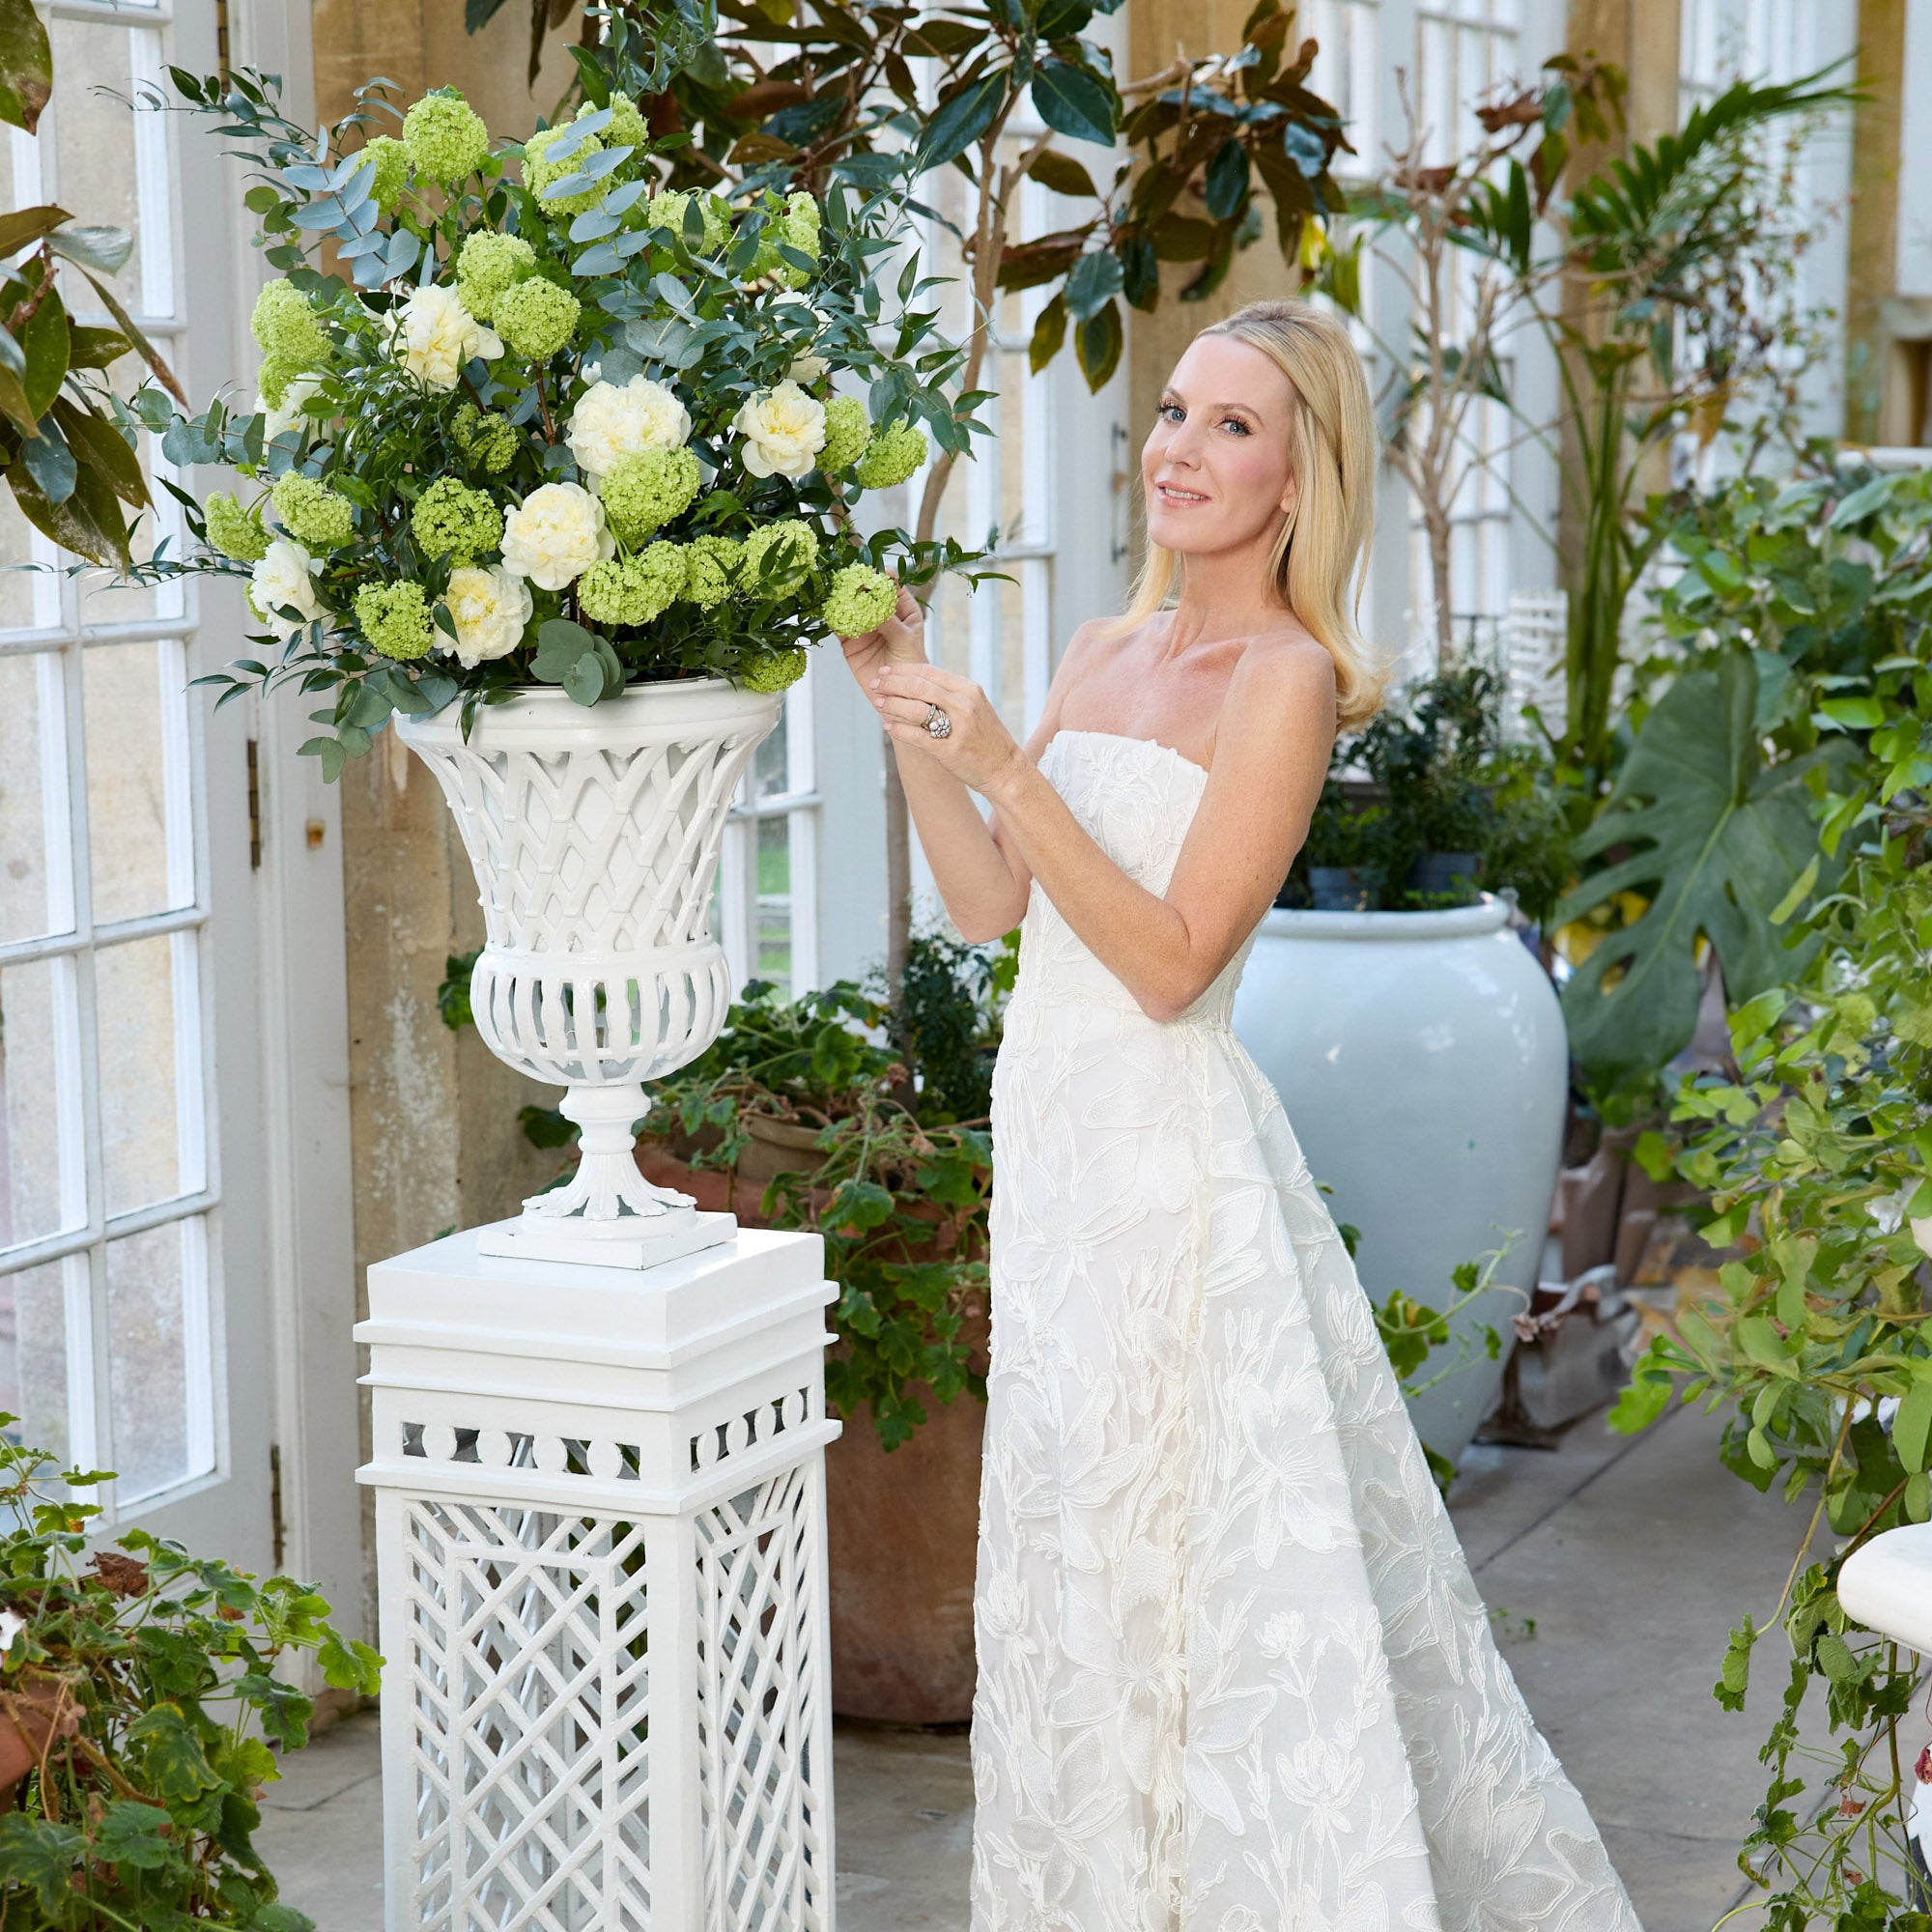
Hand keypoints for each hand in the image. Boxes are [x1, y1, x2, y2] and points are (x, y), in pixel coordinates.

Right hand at [839, 572, 927, 690]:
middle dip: (860, 585)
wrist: (899, 696)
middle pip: (869, 593)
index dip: (883, 577)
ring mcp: (865, 626)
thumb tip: (874, 604)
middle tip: (852, 582)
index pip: (892, 585)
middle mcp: (883, 614)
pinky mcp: (850, 641)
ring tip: (838, 594)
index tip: (875, 574)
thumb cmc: (911, 665)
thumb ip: (890, 622)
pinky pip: (839, 626)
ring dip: (844, 599)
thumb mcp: (905, 641)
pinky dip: (833, 619)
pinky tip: (831, 613)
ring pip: (852, 607)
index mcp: (903, 609)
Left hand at [870, 660, 1022, 794]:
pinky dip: (898, 729)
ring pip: (915, 709)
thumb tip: (917, 682)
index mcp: (968, 690)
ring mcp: (957, 727)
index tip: (885, 670)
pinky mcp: (949, 750)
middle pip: (918, 686)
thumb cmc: (986, 738)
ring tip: (878, 702)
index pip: (928, 672)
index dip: (902, 669)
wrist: (1005, 769)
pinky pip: (916, 736)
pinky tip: (887, 726)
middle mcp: (964, 704)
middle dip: (892, 683)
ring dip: (892, 704)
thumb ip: (950, 693)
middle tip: (875, 684)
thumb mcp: (974, 706)